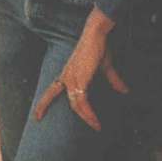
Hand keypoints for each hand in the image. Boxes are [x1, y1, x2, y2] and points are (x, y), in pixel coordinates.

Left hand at [35, 8, 128, 130]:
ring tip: (96, 126)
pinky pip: (82, 101)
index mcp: (68, 74)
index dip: (43, 102)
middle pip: (57, 97)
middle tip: (39, 119)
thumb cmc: (99, 47)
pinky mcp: (80, 79)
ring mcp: (72, 78)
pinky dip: (89, 112)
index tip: (36, 115)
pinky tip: (95, 120)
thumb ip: (113, 80)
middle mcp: (67, 77)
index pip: (52, 90)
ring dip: (86, 117)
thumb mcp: (106, 67)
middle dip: (47, 108)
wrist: (97, 34)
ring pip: (75, 104)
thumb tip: (125, 90)